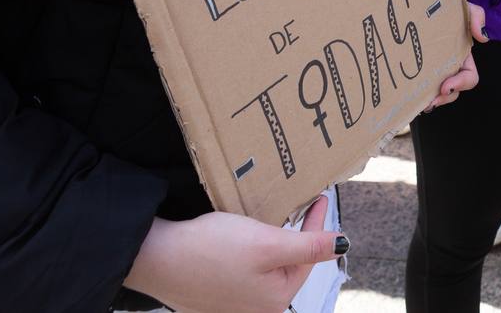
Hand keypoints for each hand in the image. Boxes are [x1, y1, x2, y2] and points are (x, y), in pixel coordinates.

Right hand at [125, 197, 344, 312]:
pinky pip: (245, 271)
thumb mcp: (267, 243)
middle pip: (288, 265)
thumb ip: (308, 246)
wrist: (157, 257)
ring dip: (274, 244)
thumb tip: (343, 245)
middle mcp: (256, 309)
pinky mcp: (216, 294)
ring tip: (278, 221)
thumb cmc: (212, 250)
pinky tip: (245, 238)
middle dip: (296, 237)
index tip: (321, 199)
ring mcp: (234, 304)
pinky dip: (251, 252)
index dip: (316, 225)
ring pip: (266, 268)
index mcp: (275, 301)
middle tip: (302, 208)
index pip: (308, 258)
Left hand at [425, 3, 487, 111]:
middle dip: (445, 98)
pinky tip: (409, 98)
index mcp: (462, 55)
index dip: (461, 83)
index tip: (446, 84)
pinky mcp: (416, 68)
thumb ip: (477, 17)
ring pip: (437, 93)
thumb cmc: (448, 6)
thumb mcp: (466, 8)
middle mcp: (449, 65)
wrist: (425, 0)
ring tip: (420, 104)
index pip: (469, 77)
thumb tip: (482, 38)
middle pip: (453, 90)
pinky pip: (420, 86)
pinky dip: (417, 95)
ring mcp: (432, 68)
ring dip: (431, 100)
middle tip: (431, 101)